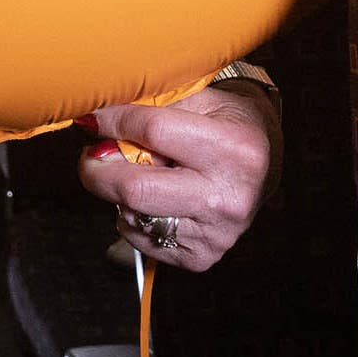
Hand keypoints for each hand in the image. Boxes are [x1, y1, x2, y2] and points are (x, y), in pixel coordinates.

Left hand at [76, 85, 273, 272]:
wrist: (266, 164)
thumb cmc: (229, 124)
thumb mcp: (202, 99)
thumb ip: (152, 107)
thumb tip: (96, 120)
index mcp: (233, 150)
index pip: (152, 132)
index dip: (112, 122)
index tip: (92, 118)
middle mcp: (227, 197)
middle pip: (136, 188)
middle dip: (97, 169)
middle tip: (92, 154)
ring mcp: (215, 233)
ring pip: (134, 216)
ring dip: (117, 194)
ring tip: (136, 173)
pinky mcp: (201, 257)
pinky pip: (143, 239)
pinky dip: (133, 218)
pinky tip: (152, 199)